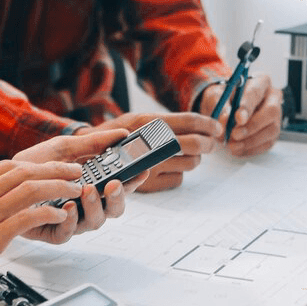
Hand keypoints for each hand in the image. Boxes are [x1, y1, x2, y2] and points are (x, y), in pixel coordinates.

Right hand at [0, 130, 138, 289]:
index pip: (10, 165)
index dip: (38, 164)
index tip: (55, 166)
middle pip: (25, 171)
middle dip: (55, 170)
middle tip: (74, 173)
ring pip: (30, 190)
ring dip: (58, 189)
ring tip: (74, 191)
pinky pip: (28, 218)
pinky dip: (48, 214)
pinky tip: (59, 216)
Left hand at [15, 129, 146, 241]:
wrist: (1, 180)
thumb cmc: (32, 166)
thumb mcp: (64, 148)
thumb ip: (92, 143)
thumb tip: (120, 133)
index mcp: (92, 185)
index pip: (120, 186)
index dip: (134, 180)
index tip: (142, 169)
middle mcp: (86, 205)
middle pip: (114, 209)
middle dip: (118, 197)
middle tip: (113, 184)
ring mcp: (72, 220)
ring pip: (95, 222)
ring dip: (94, 205)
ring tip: (87, 190)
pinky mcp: (53, 232)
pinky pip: (69, 233)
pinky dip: (71, 220)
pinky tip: (68, 207)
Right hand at [77, 112, 221, 192]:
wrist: (88, 156)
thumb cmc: (119, 136)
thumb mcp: (140, 120)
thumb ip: (168, 123)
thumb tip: (203, 125)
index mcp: (149, 123)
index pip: (191, 121)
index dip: (210, 125)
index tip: (218, 129)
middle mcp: (150, 144)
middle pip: (196, 144)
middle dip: (209, 144)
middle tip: (210, 144)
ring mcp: (150, 166)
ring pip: (190, 163)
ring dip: (193, 159)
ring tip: (183, 155)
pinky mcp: (149, 185)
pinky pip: (178, 180)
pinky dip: (178, 174)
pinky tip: (168, 168)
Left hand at [199, 74, 281, 156]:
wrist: (225, 111)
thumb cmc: (222, 100)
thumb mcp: (215, 96)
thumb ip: (219, 106)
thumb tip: (224, 120)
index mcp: (260, 82)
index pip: (256, 92)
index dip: (247, 106)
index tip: (238, 118)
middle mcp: (273, 98)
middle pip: (272, 111)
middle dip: (252, 126)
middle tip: (234, 135)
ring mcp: (276, 117)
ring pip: (271, 130)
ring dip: (251, 141)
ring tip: (232, 145)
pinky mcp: (273, 133)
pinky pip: (267, 144)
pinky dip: (251, 149)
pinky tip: (237, 149)